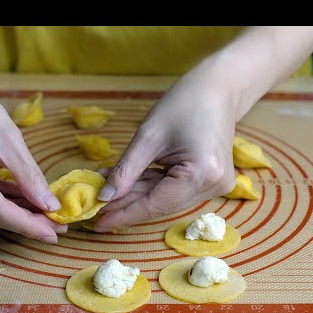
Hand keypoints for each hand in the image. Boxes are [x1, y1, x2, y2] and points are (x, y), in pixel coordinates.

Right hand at [0, 63, 65, 242]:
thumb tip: (50, 207)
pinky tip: (26, 203)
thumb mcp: (9, 139)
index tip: (54, 233)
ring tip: (46, 216)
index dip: (26, 223)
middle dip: (25, 220)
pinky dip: (2, 201)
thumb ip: (29, 176)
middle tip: (56, 227)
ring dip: (16, 212)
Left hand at [93, 71, 236, 231]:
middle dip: (126, 205)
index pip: (155, 205)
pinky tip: (126, 184)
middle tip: (95, 209)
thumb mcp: (148, 136)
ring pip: (165, 198)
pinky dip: (150, 186)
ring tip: (106, 192)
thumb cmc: (183, 103)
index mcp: (201, 174)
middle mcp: (212, 186)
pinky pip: (174, 189)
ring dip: (135, 195)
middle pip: (160, 204)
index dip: (124, 215)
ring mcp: (214, 185)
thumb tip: (104, 197)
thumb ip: (126, 171)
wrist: (218, 89)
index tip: (96, 223)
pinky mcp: (209, 180)